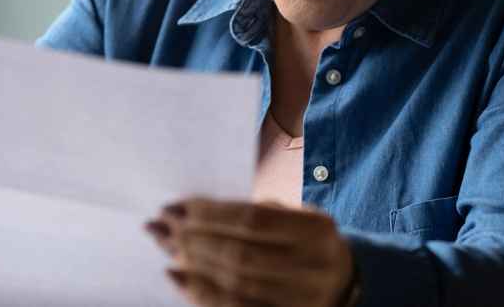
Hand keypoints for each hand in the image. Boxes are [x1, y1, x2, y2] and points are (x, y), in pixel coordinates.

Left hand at [146, 198, 354, 306]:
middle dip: (194, 239)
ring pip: (235, 285)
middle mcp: (314, 267)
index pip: (253, 219)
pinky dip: (201, 293)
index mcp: (317, 230)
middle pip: (240, 254)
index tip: (175, 206)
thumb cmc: (303, 241)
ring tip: (166, 247)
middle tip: (162, 227)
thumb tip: (187, 211)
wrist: (340, 283)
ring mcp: (302, 300)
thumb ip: (252, 213)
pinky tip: (177, 278)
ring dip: (192, 265)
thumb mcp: (292, 216)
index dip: (209, 214)